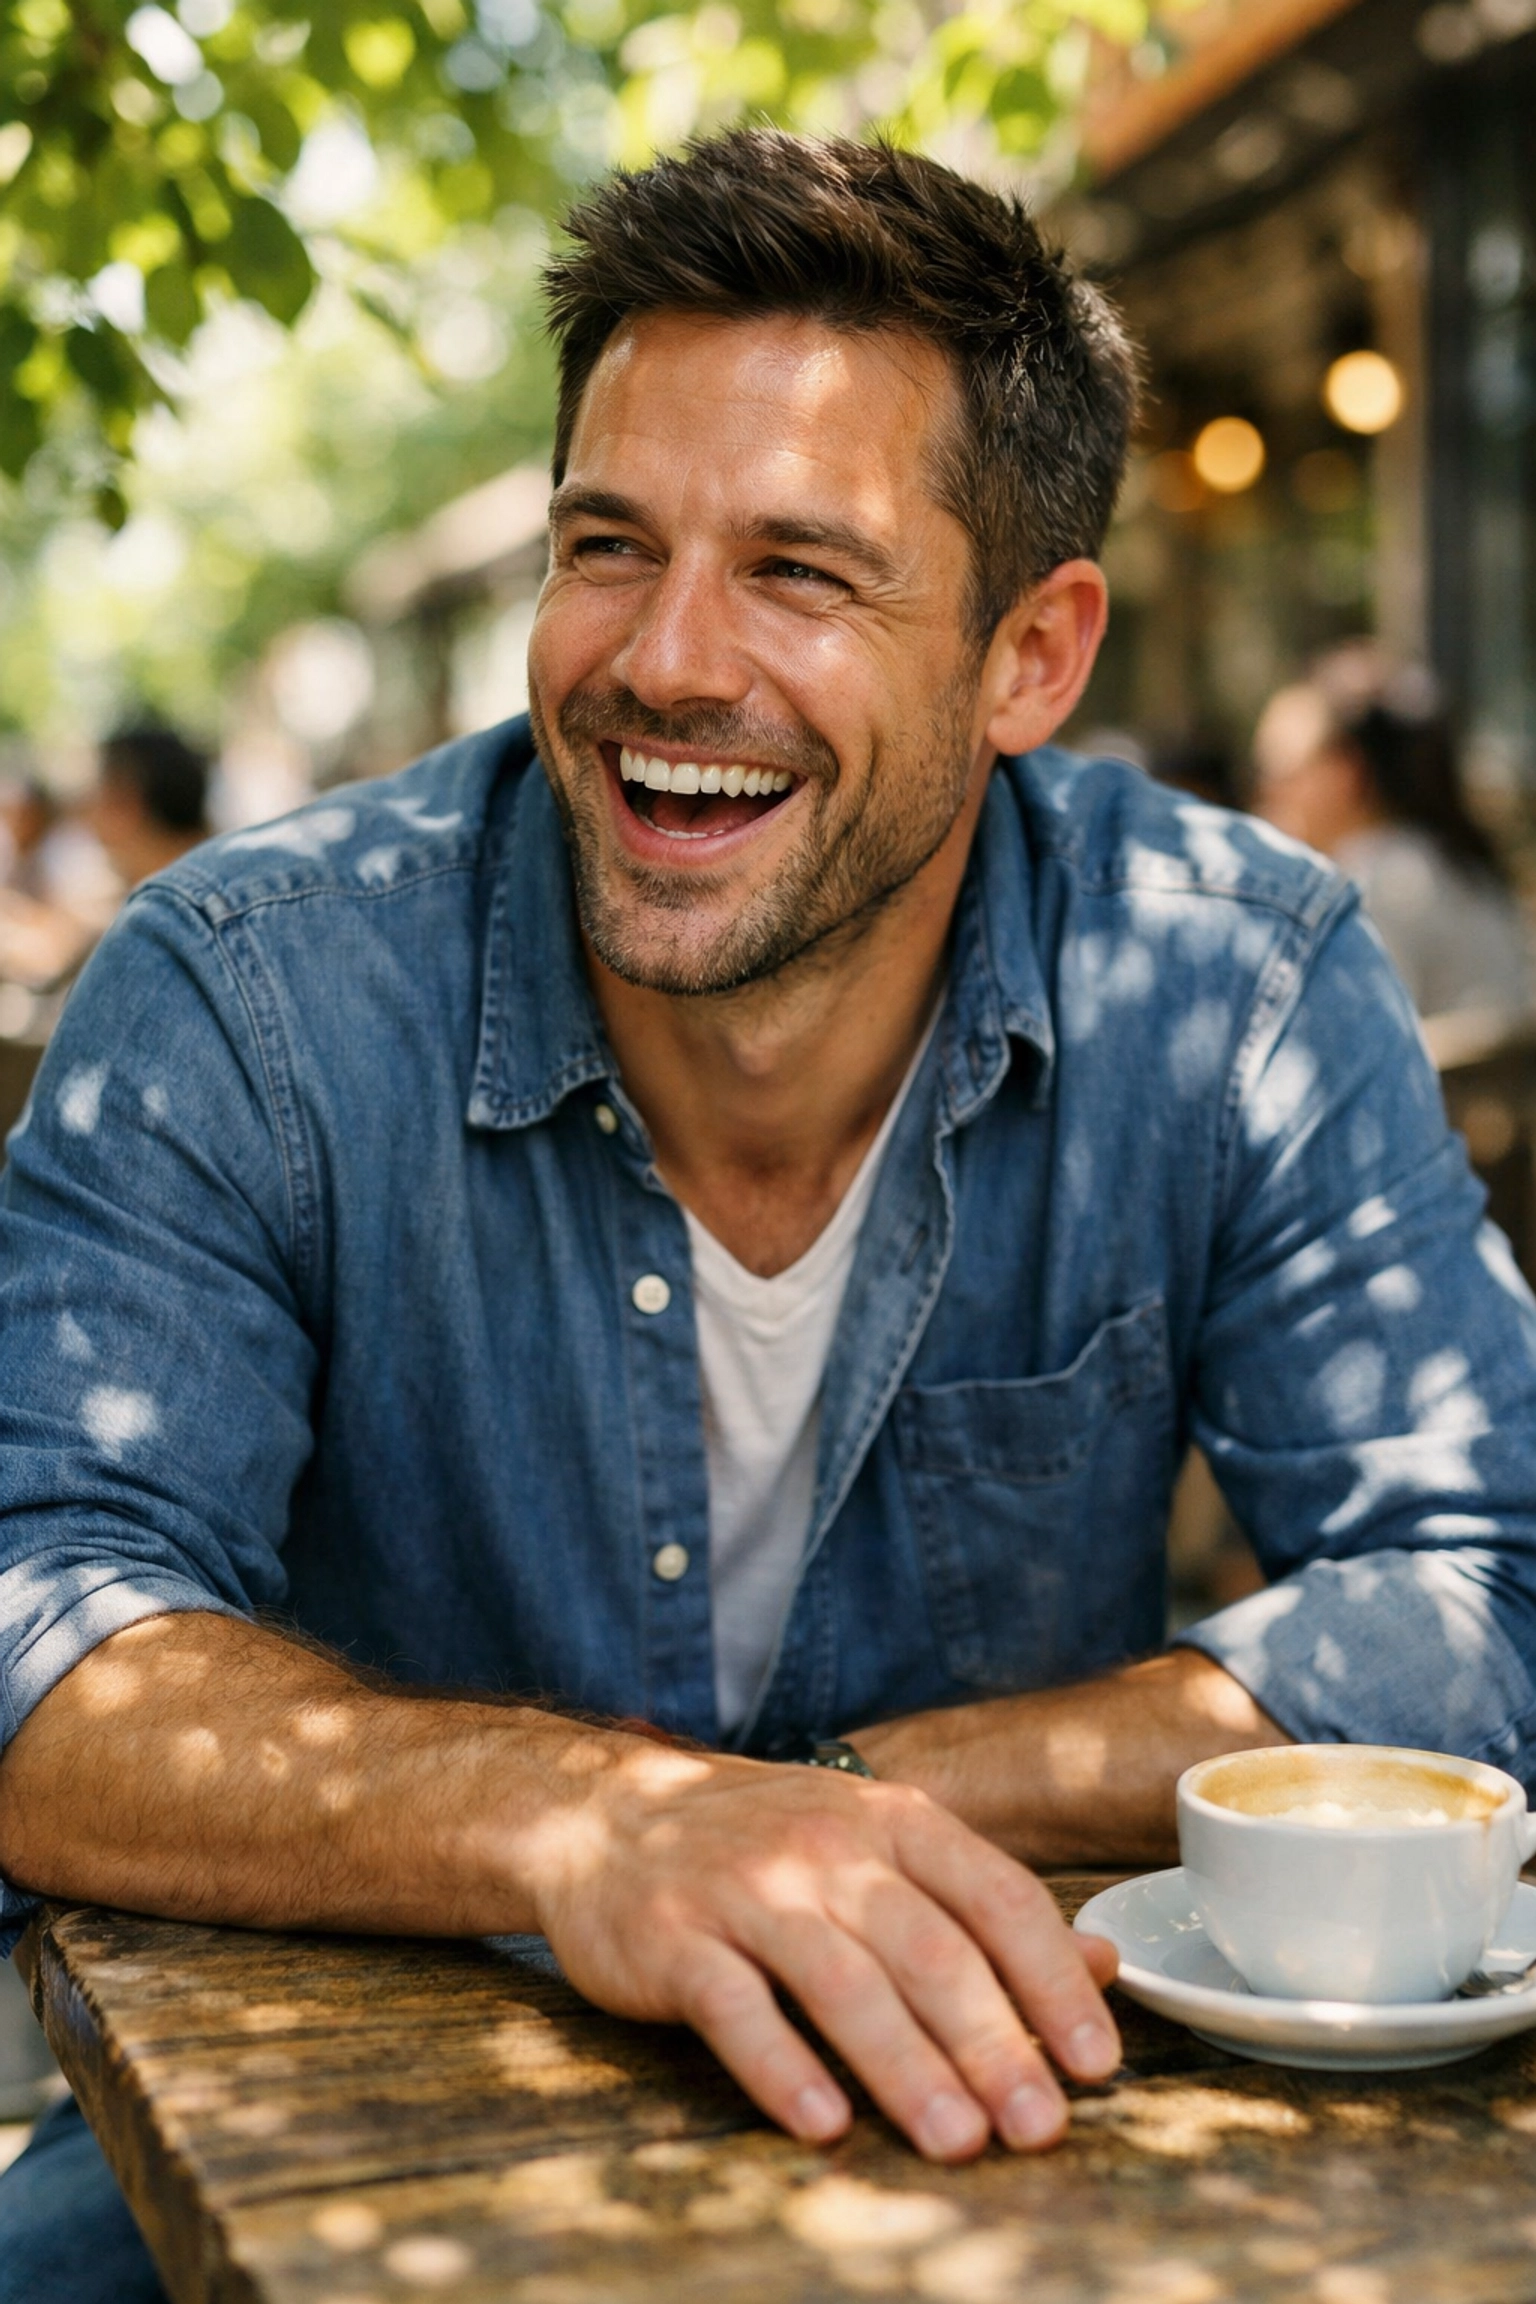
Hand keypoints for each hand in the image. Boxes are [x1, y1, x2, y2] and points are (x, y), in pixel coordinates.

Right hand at [519, 1740, 1119, 2161]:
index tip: (1097, 2063)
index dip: (1050, 1982)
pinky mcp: (673, 1939)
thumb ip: (982, 1904)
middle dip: (992, 2044)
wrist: (607, 1811)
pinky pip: (735, 2007)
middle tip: (1038, 2127)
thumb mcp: (878, 1845)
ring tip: (958, 2141)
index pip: (995, 1895)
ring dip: (905, 2066)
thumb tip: (1101, 1967)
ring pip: (842, 1981)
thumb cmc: (766, 1843)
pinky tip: (823, 2122)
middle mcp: (824, 1846)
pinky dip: (782, 2066)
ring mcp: (745, 1889)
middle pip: (927, 1949)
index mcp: (891, 1822)